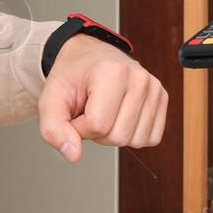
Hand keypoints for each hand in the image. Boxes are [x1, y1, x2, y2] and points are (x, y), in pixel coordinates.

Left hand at [37, 34, 167, 162]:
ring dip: (115, 134)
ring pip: (136, 140)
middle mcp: (139, 78)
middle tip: (90, 112)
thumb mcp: (50, 100)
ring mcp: (154, 88)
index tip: (75, 112)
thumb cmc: (72, 77)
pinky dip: (133, 134)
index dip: (79, 128)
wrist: (89, 57)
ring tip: (106, 112)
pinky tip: (121, 116)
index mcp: (112, 72)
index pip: (97, 126)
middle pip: (119, 136)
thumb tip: (73, 155)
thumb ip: (53, 129)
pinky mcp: (162, 98)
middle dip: (97, 133)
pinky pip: (152, 137)